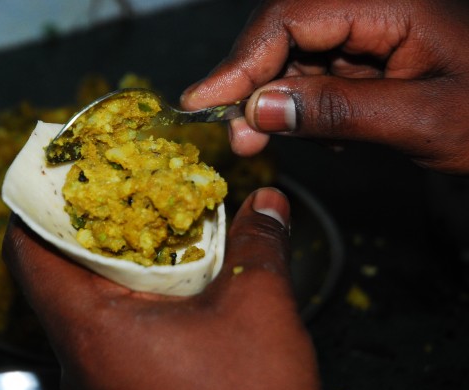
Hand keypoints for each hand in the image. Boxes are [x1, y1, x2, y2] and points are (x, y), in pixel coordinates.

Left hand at [3, 188, 320, 389]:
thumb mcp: (258, 309)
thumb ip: (257, 245)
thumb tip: (266, 204)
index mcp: (92, 328)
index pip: (26, 254)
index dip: (34, 206)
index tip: (58, 176)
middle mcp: (81, 358)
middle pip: (54, 275)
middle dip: (85, 227)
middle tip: (114, 191)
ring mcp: (98, 380)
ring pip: (83, 304)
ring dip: (112, 264)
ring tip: (146, 228)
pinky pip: (107, 332)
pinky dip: (129, 298)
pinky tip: (168, 283)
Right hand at [181, 0, 468, 174]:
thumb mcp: (421, 120)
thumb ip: (338, 110)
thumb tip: (261, 109)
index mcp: (392, 2)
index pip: (291, 17)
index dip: (241, 61)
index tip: (204, 101)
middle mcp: (374, 6)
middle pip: (285, 32)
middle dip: (254, 84)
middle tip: (239, 136)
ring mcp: (371, 28)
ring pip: (297, 55)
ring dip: (277, 100)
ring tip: (273, 140)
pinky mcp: (371, 52)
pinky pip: (319, 73)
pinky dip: (308, 106)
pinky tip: (327, 132)